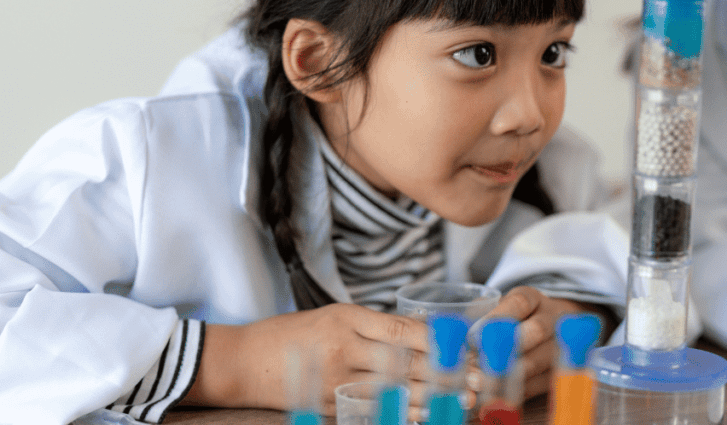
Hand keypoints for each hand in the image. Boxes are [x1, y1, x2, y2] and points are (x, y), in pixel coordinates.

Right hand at [185, 303, 445, 415]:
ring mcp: (338, 380)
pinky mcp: (332, 405)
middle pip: (406, 362)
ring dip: (433, 397)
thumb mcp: (333, 316)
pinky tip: (426, 416)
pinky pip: (375, 409)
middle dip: (446, 372)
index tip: (468, 348)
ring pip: (396, 390)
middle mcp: (345, 349)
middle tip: (480, 379)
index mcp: (348, 319)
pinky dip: (403, 413)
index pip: (403, 330)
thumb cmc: (291, 334)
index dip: (439, 341)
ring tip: (464, 401)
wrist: (242, 361)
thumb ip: (373, 325)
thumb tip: (420, 333)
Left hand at [472, 286, 596, 400]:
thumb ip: (476, 319)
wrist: (545, 329)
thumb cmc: (508, 319)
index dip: (496, 319)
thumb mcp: (493, 308)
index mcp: (533, 298)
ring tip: (475, 383)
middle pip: (537, 330)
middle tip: (476, 360)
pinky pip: (538, 384)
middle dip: (506, 349)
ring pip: (539, 361)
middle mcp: (552, 319)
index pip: (519, 303)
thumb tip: (460, 341)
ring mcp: (558, 347)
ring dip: (506, 375)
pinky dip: (512, 393)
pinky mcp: (556, 372)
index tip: (472, 337)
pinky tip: (489, 397)